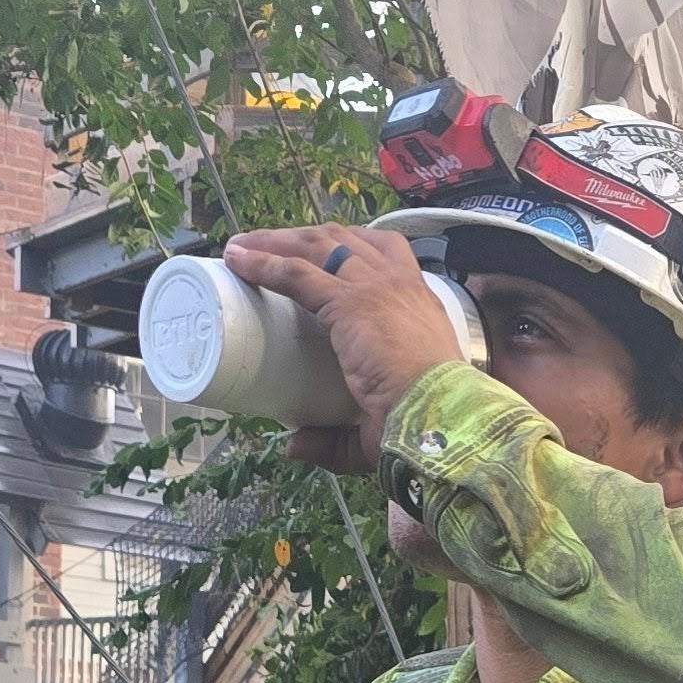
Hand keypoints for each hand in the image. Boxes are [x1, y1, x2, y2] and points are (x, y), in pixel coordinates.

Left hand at [224, 221, 461, 474]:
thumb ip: (335, 440)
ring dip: (275, 242)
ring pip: (317, 247)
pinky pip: (298, 273)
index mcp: (419, 305)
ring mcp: (375, 290)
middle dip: (302, 236)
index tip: (315, 251)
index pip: (383, 253)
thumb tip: (295, 447)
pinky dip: (264, 264)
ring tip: (242, 247)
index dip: (347, 247)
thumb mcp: (378, 427)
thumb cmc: (423, 427)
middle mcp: (399, 286)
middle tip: (266, 244)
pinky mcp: (351, 303)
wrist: (444, 418)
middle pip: (344, 239)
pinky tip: (239, 262)